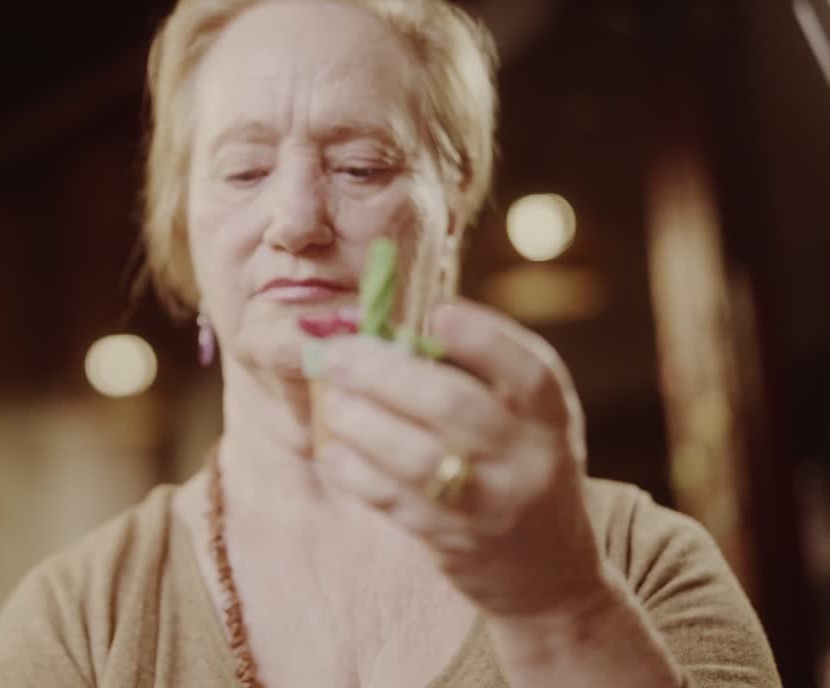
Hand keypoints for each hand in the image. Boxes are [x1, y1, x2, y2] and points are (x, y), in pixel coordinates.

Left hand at [307, 297, 606, 619]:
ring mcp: (491, 503)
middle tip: (338, 353)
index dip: (484, 340)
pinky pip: (395, 501)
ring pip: (416, 458)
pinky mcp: (452, 540)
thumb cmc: (520, 464)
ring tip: (333, 401)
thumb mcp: (526, 419)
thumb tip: (389, 325)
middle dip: (386, 373)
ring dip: (362, 422)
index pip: (528, 372)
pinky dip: (356, 472)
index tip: (438, 313)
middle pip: (454, 407)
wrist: (549, 570)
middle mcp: (528, 458)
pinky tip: (333, 450)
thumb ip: (478, 375)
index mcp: (549, 414)